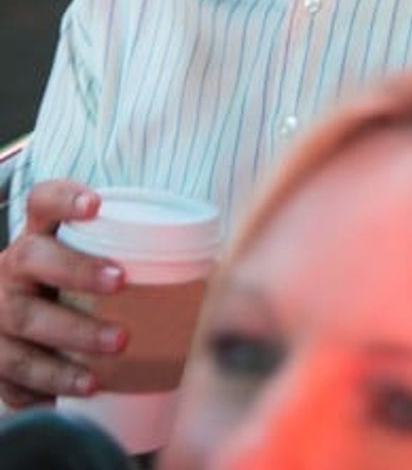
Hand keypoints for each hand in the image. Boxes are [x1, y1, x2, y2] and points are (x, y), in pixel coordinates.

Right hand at [0, 180, 126, 407]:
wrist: (15, 332)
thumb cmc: (74, 288)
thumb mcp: (92, 262)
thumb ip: (139, 256)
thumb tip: (220, 267)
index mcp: (38, 237)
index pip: (41, 202)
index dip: (63, 198)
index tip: (96, 203)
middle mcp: (10, 271)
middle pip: (30, 260)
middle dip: (77, 269)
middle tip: (121, 281)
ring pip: (25, 321)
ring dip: (75, 334)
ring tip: (119, 342)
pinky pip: (16, 373)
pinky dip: (54, 379)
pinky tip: (89, 384)